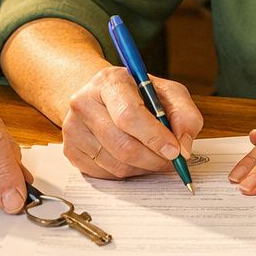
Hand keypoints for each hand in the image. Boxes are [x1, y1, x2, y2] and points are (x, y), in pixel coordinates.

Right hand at [60, 65, 203, 179]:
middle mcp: (84, 102)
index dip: (155, 137)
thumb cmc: (138, 94)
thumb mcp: (167, 93)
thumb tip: (184, 146)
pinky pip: (105, 174)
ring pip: (115, 164)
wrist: (101, 96)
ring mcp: (73, 128)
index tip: (175, 150)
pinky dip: (127, 173)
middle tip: (172, 161)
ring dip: (143, 168)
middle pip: (122, 145)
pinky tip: (135, 159)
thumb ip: (184, 115)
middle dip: (154, 159)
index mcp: (109, 81)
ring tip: (155, 157)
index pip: (129, 115)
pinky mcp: (70, 150)